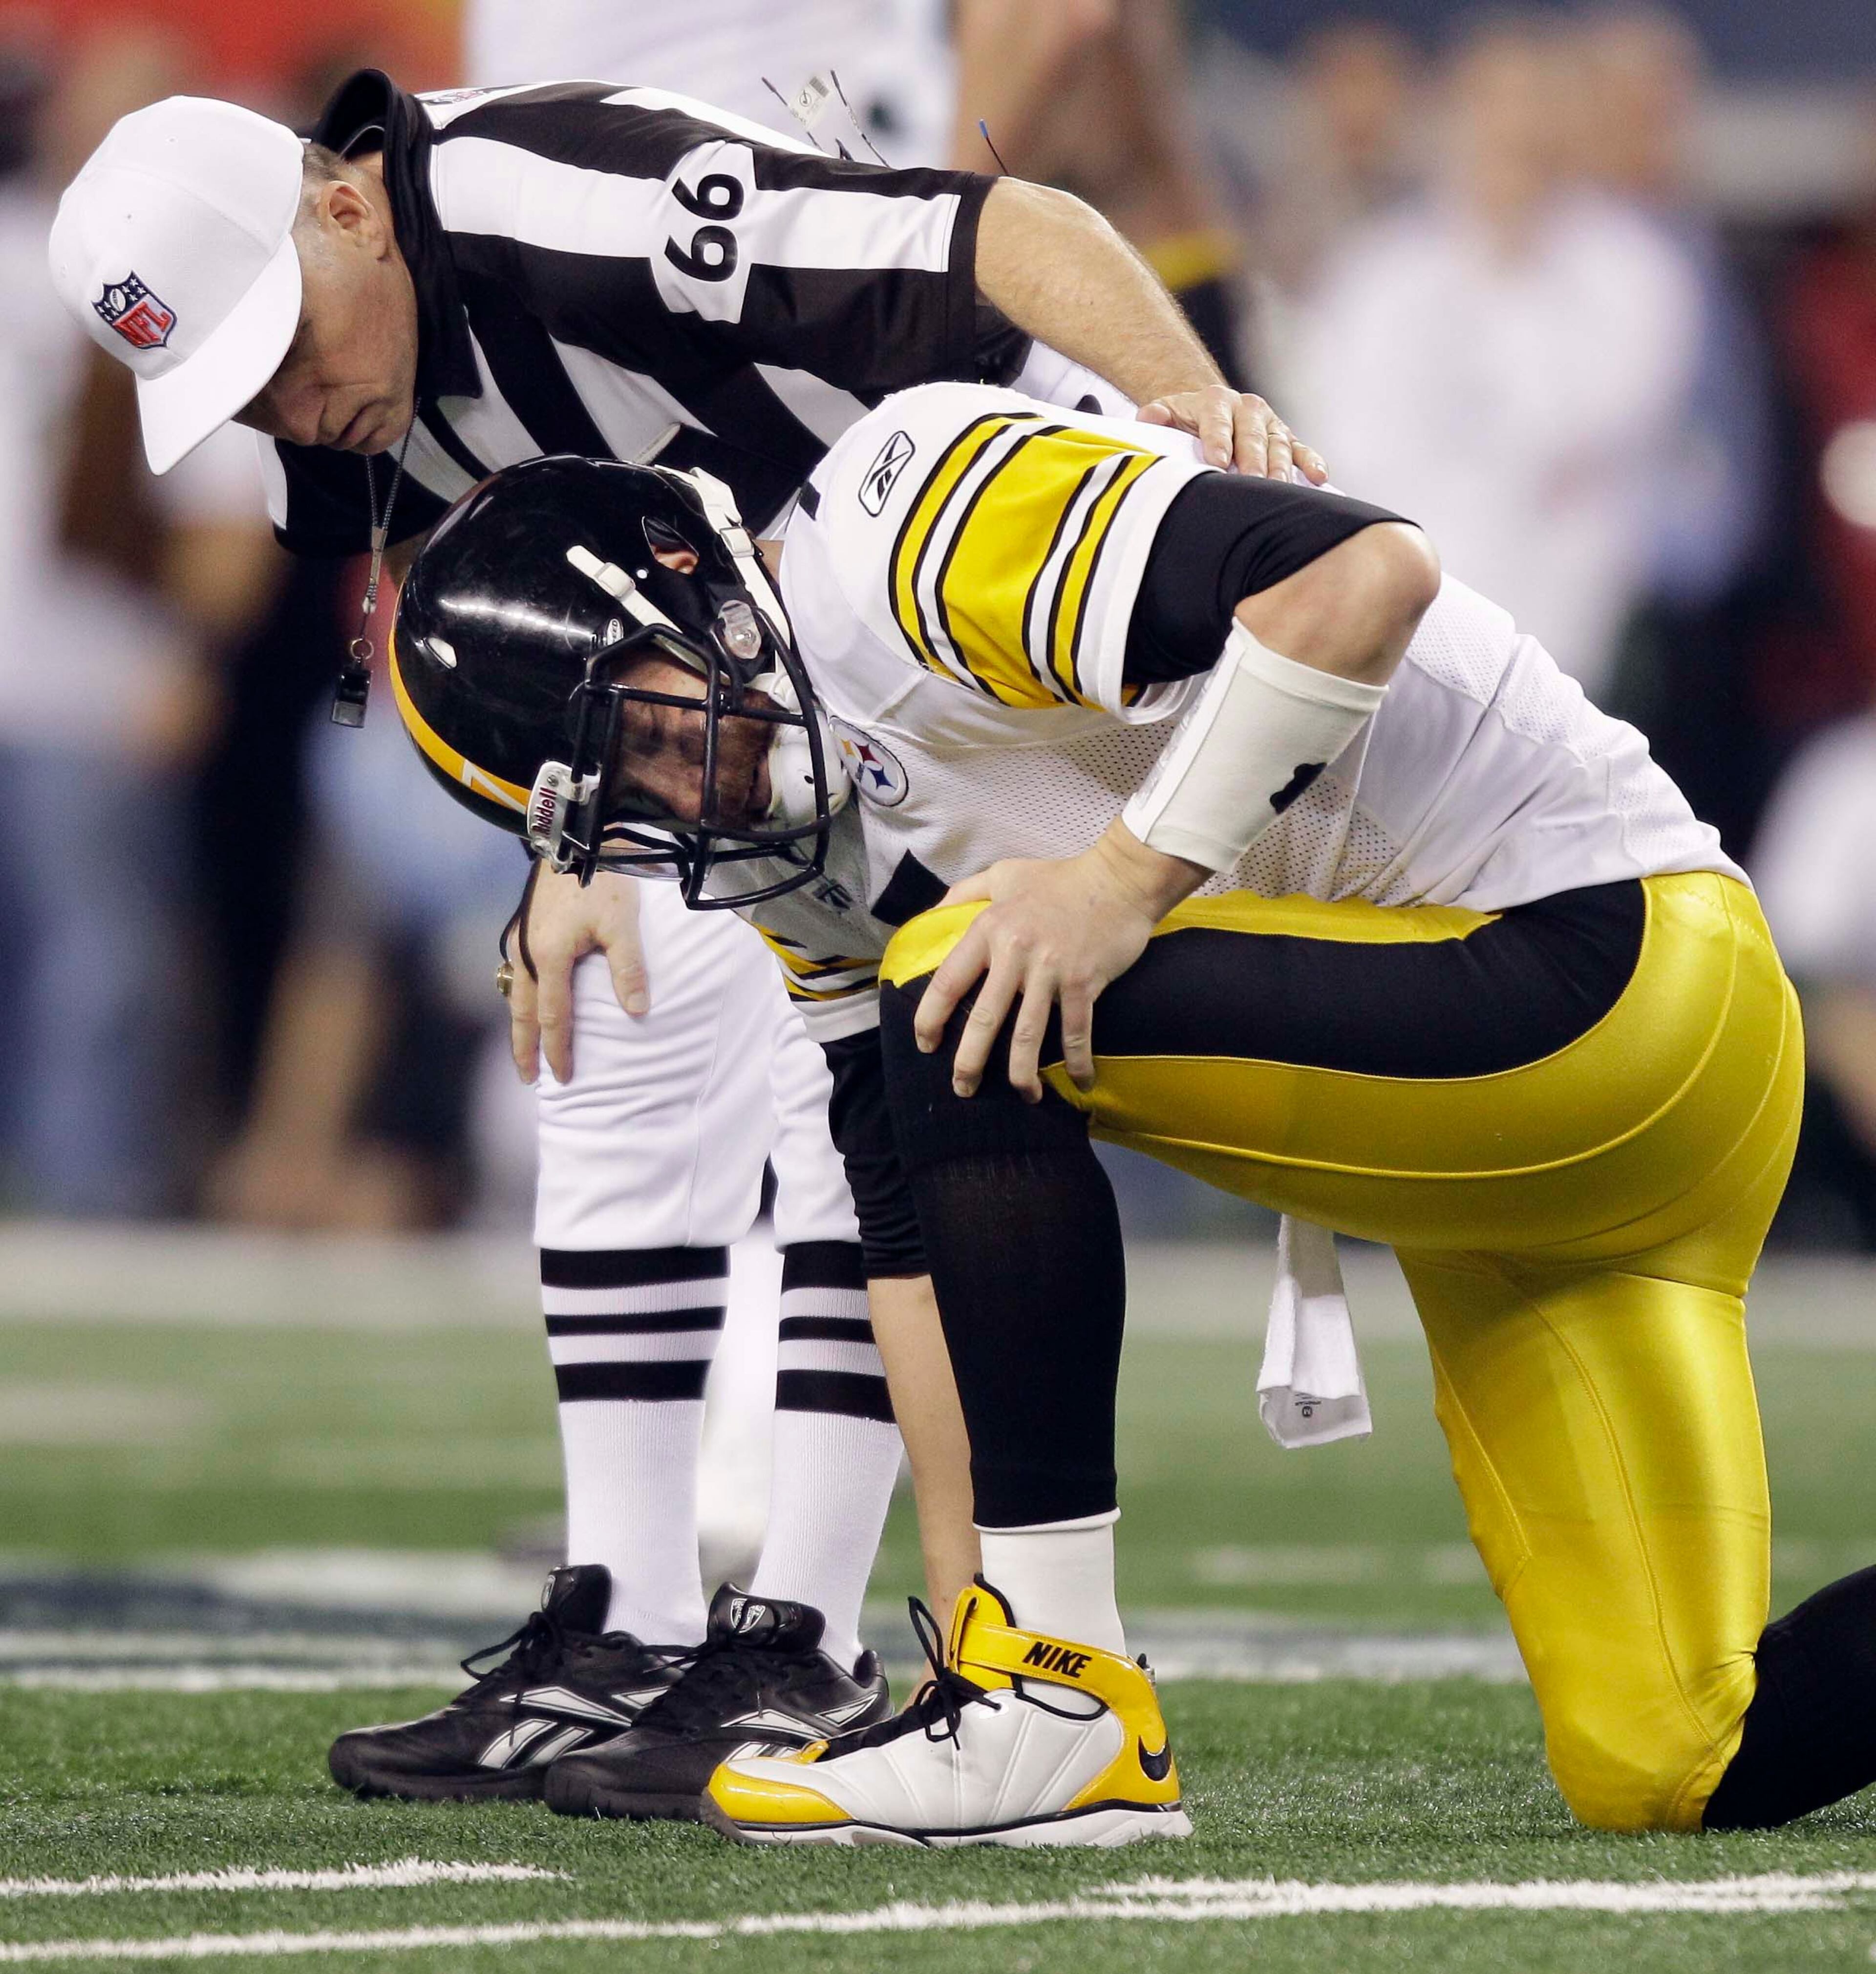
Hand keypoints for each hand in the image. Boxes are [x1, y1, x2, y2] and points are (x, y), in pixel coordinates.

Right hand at [508, 865, 649, 1083]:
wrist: (577, 835)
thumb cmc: (601, 877)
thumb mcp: (622, 923)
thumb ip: (629, 968)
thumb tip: (637, 1010)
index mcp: (549, 957)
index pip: (553, 1017)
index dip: (558, 1050)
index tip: (562, 1077)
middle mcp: (526, 951)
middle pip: (521, 1011)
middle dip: (524, 1046)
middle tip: (528, 1077)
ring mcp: (520, 937)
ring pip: (514, 990)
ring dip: (519, 1020)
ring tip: (524, 1043)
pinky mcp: (523, 923)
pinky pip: (515, 970)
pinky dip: (519, 993)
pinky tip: (526, 995)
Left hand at [913, 825, 1202, 1099]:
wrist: (1120, 878)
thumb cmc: (1059, 877)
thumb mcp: (1003, 874)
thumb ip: (964, 892)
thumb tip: (932, 915)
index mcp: (989, 928)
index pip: (949, 981)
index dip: (931, 1018)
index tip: (926, 1044)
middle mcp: (1015, 952)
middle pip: (985, 1019)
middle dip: (969, 1062)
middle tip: (962, 1088)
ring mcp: (1051, 970)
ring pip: (1027, 1035)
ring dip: (1021, 1073)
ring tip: (1022, 1096)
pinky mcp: (1084, 982)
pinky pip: (1076, 1031)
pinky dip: (1078, 1061)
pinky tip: (1081, 1082)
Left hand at [1137, 387, 1327, 482]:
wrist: (1211, 409)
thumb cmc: (1185, 421)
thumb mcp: (1167, 414)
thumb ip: (1156, 416)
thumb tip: (1149, 418)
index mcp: (1215, 401)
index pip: (1217, 420)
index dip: (1217, 439)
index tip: (1216, 461)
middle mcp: (1247, 408)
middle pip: (1252, 436)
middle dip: (1252, 460)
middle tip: (1251, 483)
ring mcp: (1270, 423)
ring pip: (1278, 445)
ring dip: (1280, 468)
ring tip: (1279, 490)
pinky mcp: (1286, 438)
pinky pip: (1301, 450)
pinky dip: (1311, 462)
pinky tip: (1318, 478)